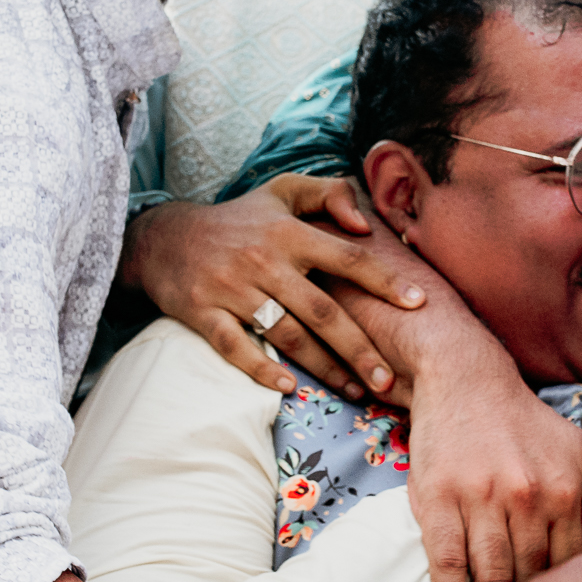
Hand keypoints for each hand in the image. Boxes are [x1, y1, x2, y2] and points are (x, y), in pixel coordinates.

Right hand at [121, 176, 423, 398]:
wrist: (163, 238)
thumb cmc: (238, 219)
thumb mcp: (282, 191)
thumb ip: (329, 193)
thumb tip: (365, 223)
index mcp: (289, 233)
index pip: (347, 257)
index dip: (384, 281)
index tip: (418, 303)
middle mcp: (264, 261)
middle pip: (322, 311)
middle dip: (359, 348)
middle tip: (388, 378)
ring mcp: (232, 289)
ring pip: (286, 335)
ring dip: (323, 367)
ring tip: (355, 390)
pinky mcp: (203, 313)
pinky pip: (235, 347)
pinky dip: (261, 368)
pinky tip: (288, 387)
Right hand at [404, 344, 581, 581]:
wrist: (466, 381)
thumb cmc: (523, 421)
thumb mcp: (580, 447)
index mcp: (563, 491)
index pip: (563, 564)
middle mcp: (527, 499)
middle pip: (528, 578)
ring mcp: (481, 501)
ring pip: (491, 578)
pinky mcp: (440, 502)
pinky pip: (448, 566)